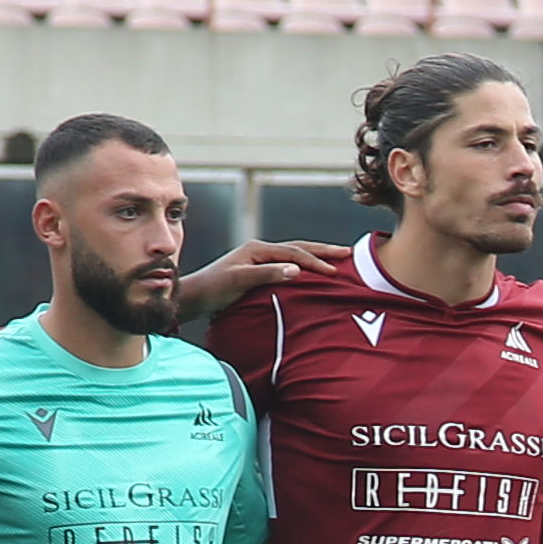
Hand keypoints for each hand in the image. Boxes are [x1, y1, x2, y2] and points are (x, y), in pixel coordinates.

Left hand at [174, 239, 351, 324]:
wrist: (195, 296)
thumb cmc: (215, 289)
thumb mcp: (241, 281)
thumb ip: (268, 274)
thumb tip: (297, 269)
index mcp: (258, 249)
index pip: (294, 252)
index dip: (316, 261)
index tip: (335, 271)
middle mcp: (260, 250)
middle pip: (298, 247)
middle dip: (323, 251)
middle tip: (348, 253)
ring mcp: (259, 259)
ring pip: (294, 254)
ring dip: (315, 256)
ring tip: (336, 260)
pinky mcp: (257, 270)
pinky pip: (287, 264)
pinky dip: (303, 266)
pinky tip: (311, 272)